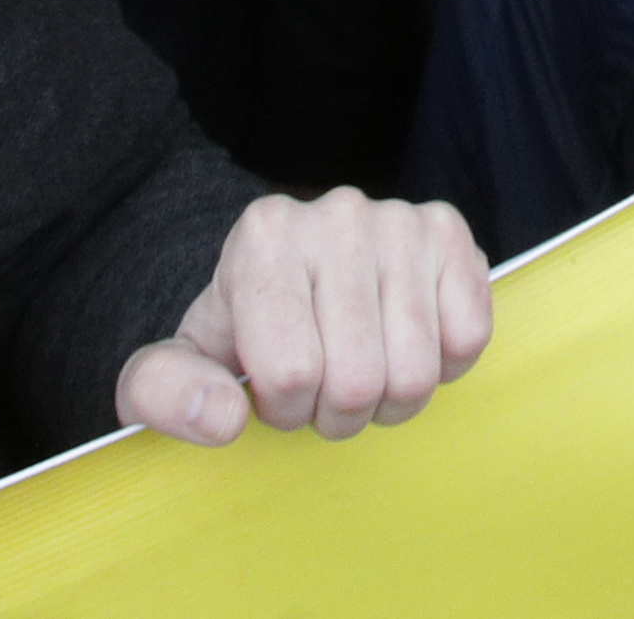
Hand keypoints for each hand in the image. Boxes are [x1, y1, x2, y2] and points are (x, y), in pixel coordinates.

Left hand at [117, 190, 491, 446]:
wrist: (305, 280)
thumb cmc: (244, 333)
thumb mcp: (180, 363)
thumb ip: (165, 394)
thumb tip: (222, 419)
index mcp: (263, 236)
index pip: (289, 375)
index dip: (285, 408)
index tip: (275, 386)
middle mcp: (335, 213)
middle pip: (357, 381)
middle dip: (339, 414)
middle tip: (324, 390)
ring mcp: (400, 218)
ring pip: (415, 371)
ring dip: (390, 400)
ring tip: (364, 371)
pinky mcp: (451, 233)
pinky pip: (468, 339)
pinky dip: (442, 367)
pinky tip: (407, 343)